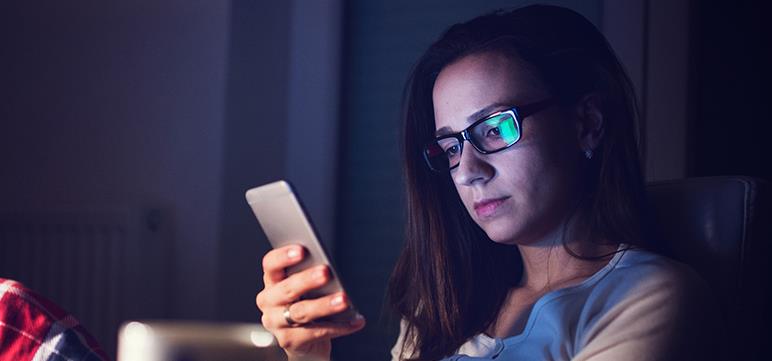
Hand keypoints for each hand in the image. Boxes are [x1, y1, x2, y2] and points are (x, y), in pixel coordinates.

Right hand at [256, 245, 365, 360]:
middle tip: (326, 272)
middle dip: (307, 279)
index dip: (283, 256)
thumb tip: (331, 266)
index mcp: (272, 281)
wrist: (306, 341)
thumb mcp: (306, 287)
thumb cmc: (307, 303)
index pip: (270, 264)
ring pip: (301, 312)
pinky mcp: (289, 340)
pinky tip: (354, 320)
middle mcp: (269, 301)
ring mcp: (276, 322)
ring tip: (344, 299)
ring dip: (325, 305)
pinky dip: (338, 326)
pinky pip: (316, 332)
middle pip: (287, 288)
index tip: (302, 250)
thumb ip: (311, 274)